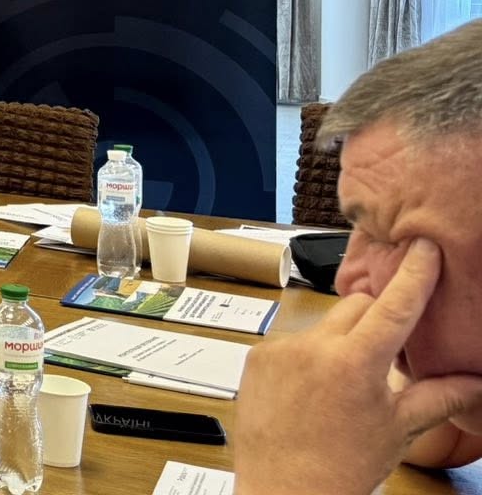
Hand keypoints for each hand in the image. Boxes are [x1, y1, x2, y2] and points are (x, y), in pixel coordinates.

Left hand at [235, 239, 481, 494]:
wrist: (285, 491)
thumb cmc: (343, 466)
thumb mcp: (399, 428)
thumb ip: (440, 395)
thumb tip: (478, 380)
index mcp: (355, 363)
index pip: (393, 305)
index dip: (414, 274)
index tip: (423, 247)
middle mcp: (314, 348)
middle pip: (356, 306)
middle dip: (376, 318)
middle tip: (386, 350)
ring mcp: (280, 350)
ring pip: (324, 324)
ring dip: (340, 341)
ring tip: (344, 385)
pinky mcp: (257, 358)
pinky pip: (292, 342)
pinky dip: (309, 357)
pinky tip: (313, 390)